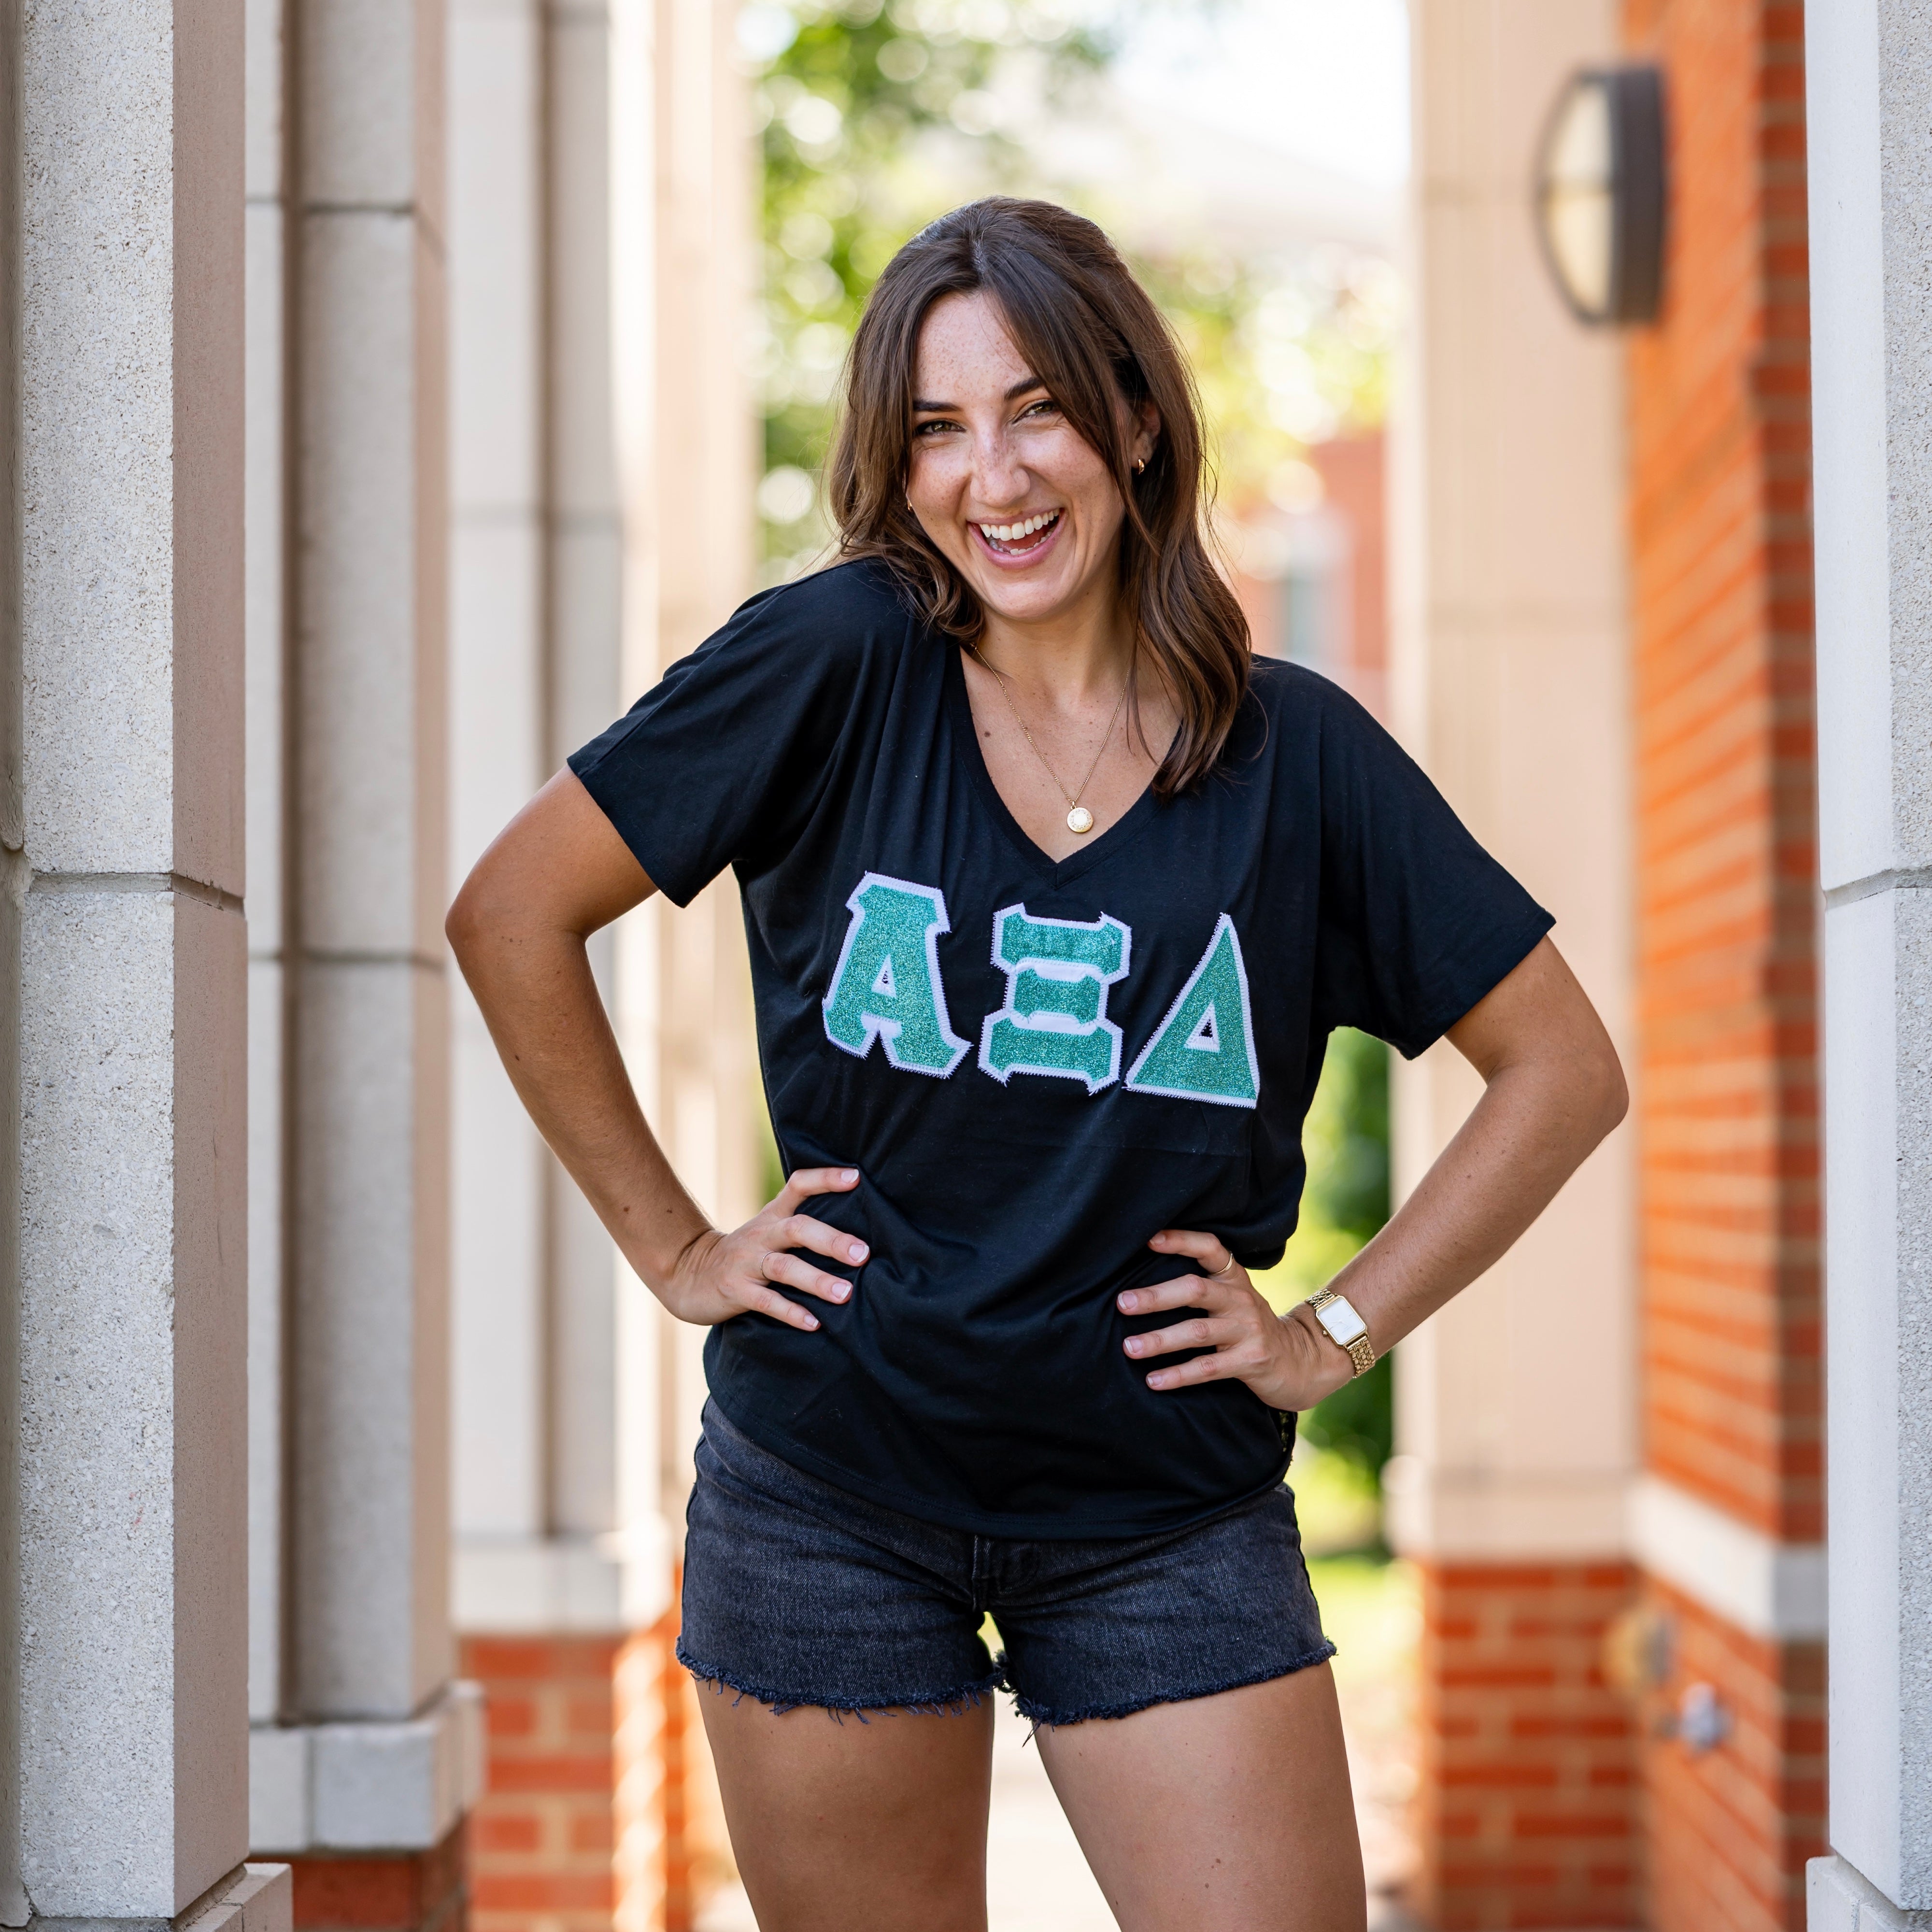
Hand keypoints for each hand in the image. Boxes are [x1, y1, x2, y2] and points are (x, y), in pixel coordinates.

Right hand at [659, 1167, 867, 1332]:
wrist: (688, 1274)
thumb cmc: (744, 1254)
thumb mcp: (768, 1230)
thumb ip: (802, 1226)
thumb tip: (858, 1235)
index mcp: (772, 1216)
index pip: (798, 1186)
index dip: (825, 1179)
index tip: (856, 1177)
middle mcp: (761, 1235)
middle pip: (797, 1229)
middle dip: (831, 1240)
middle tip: (863, 1254)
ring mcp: (746, 1263)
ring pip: (783, 1267)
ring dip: (816, 1280)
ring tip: (845, 1294)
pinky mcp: (735, 1291)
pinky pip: (765, 1302)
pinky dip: (790, 1312)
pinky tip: (814, 1323)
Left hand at [1118, 1229, 1356, 1410]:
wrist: (1301, 1362)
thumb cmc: (1250, 1328)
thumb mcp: (1232, 1300)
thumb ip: (1200, 1288)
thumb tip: (1138, 1286)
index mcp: (1233, 1278)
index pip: (1210, 1248)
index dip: (1181, 1241)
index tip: (1148, 1239)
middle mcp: (1241, 1299)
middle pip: (1196, 1289)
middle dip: (1156, 1296)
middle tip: (1122, 1303)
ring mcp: (1248, 1330)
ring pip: (1198, 1331)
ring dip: (1160, 1340)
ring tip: (1129, 1347)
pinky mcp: (1251, 1361)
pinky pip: (1208, 1368)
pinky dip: (1178, 1374)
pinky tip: (1153, 1380)